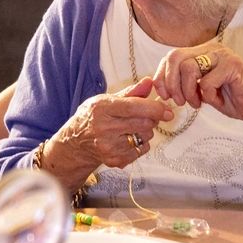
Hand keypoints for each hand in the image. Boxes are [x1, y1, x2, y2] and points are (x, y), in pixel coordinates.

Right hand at [48, 78, 173, 174]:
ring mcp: (109, 146)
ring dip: (146, 131)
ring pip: (145, 137)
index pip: (133, 107)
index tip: (167, 110)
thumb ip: (131, 92)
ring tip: (132, 128)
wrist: (75, 143)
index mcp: (101, 108)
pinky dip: (141, 144)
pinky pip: (141, 150)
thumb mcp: (106, 100)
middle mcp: (103, 128)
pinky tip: (128, 140)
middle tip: (147, 116)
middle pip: (143, 123)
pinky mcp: (114, 160)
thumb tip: (149, 82)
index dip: (154, 108)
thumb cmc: (92, 117)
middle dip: (151, 118)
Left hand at [151, 40, 242, 129]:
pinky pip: (206, 82)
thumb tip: (160, 87)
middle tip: (179, 101)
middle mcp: (211, 49)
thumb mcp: (200, 90)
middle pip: (175, 57)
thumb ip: (183, 83)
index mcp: (202, 52)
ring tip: (197, 102)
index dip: (161, 76)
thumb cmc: (231, 98)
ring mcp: (222, 55)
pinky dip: (206, 96)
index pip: (171, 56)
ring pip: (189, 68)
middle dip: (171, 83)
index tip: (164, 95)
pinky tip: (215, 100)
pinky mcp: (232, 66)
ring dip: (188, 91)